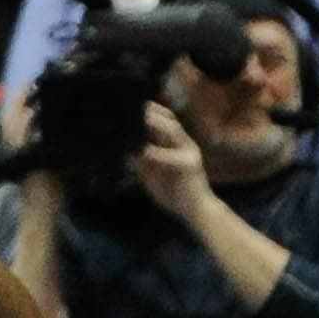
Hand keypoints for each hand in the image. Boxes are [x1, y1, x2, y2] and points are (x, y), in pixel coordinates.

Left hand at [129, 103, 213, 219]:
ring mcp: (189, 153)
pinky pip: (170, 156)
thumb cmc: (174, 194)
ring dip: (154, 124)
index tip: (129, 105)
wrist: (197, 214)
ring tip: (137, 122)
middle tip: (129, 109)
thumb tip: (121, 148)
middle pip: (169, 119)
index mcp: (176, 144)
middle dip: (150, 112)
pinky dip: (156, 152)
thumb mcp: (151, 175)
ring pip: (173, 130)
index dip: (149, 110)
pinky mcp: (190, 166)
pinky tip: (143, 151)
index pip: (165, 119)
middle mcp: (184, 144)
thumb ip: (139, 161)